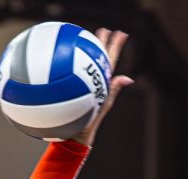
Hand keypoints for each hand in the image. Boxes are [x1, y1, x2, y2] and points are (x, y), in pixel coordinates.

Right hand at [71, 28, 134, 147]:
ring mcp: (80, 88)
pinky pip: (68, 76)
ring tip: (89, 37)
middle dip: (102, 43)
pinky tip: (59, 58)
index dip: (115, 46)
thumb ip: (112, 91)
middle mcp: (92, 83)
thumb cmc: (87, 126)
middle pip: (98, 59)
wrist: (70, 139)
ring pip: (84, 65)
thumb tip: (128, 78)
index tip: (120, 33)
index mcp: (101, 84)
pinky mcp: (68, 93)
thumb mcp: (101, 107)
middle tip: (104, 30)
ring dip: (88, 50)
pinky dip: (67, 65)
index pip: (109, 60)